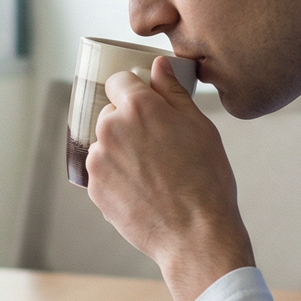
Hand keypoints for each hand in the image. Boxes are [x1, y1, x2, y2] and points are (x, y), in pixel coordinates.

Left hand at [87, 56, 255, 300]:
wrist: (195, 234)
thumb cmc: (206, 180)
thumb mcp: (199, 127)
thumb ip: (172, 92)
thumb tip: (158, 65)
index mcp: (138, 107)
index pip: (119, 80)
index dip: (133, 90)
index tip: (145, 104)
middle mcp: (111, 129)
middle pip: (111, 113)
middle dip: (128, 123)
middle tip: (157, 146)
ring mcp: (98, 160)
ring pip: (105, 143)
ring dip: (121, 150)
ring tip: (151, 171)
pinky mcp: (93, 188)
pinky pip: (102, 171)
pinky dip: (116, 175)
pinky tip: (142, 188)